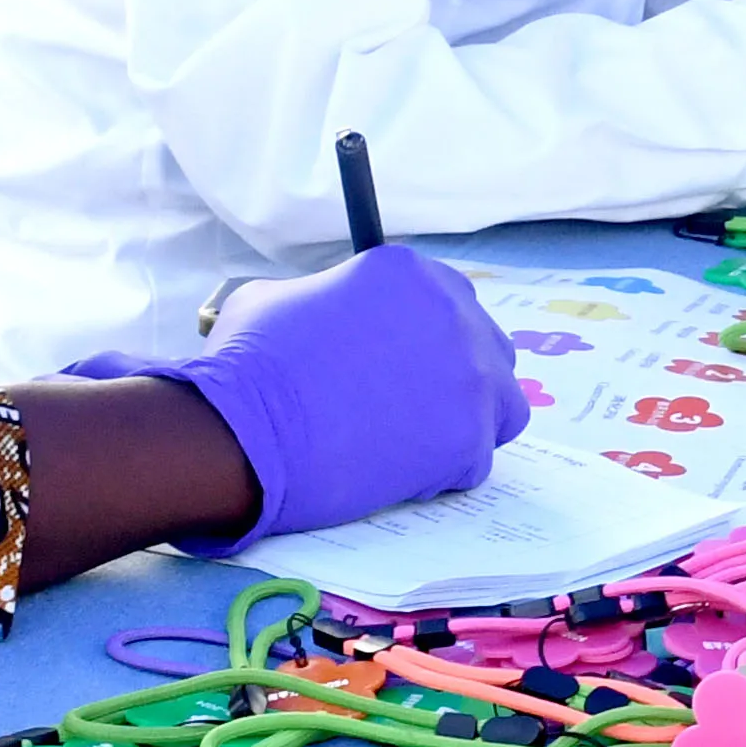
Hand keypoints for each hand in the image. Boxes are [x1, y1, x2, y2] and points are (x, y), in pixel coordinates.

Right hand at [72, 244, 529, 538]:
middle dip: (456, 375)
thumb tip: (325, 311)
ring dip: (469, 421)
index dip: (426, 335)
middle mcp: (452, 314)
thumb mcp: (276, 298)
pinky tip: (395, 473)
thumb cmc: (247, 363)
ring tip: (417, 442)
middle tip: (411, 406)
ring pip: (502, 403)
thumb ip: (324, 298)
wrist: (243, 432)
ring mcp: (468, 378)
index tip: (403, 363)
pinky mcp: (468, 439)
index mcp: (408, 273)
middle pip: (486, 346)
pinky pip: (476, 459)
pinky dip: (441, 473)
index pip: (450, 299)